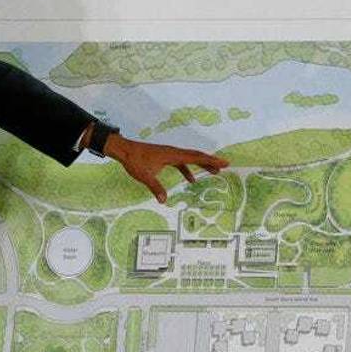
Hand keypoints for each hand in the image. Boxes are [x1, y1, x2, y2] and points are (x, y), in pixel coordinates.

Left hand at [104, 134, 228, 203]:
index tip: (224, 162)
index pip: (195, 157)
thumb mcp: (145, 176)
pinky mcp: (165, 157)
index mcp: (172, 155)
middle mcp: (174, 152)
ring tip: (214, 172)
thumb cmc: (135, 161)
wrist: (125, 150)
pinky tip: (191, 179)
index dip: (211, 160)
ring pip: (190, 159)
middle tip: (225, 166)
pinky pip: (181, 163)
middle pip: (196, 156)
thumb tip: (164, 201)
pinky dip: (187, 170)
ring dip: (202, 165)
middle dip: (211, 161)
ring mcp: (170, 154)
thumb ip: (156, 187)